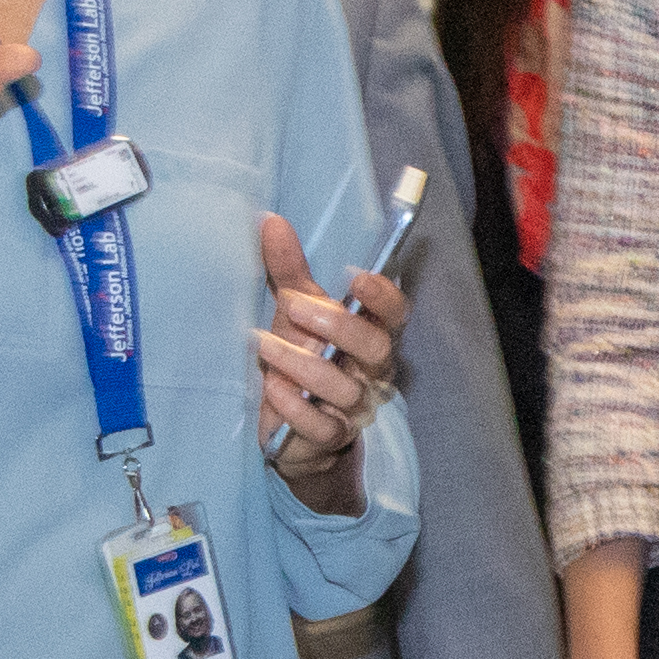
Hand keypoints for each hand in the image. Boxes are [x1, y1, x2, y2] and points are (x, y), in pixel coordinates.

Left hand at [257, 213, 402, 510]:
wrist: (291, 426)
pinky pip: (319, 424)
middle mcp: (372, 372)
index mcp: (371, 335)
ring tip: (263, 346)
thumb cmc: (301, 356)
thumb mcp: (295, 310)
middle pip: (376, 348)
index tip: (355, 277)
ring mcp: (354, 407)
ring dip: (300, 364)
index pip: (395, 315)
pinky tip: (271, 386)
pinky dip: (293, 405)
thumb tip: (271, 221)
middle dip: (337, 325)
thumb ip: (288, 270)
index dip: (382, 297)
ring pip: (341, 387)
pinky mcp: (329, 437)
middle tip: (292, 306)